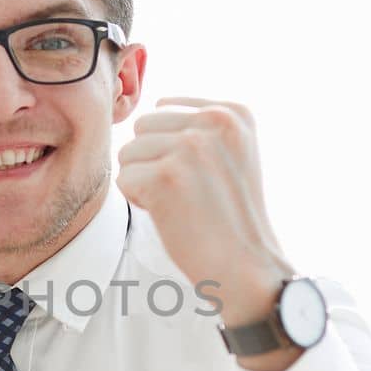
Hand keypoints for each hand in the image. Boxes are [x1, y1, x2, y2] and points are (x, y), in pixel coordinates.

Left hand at [116, 97, 295, 328]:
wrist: (246, 265)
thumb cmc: (231, 216)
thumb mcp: (233, 153)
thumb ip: (201, 125)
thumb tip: (154, 106)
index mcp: (232, 112)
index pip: (164, 109)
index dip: (169, 148)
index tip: (199, 177)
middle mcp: (214, 122)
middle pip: (142, 128)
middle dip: (153, 161)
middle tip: (187, 192)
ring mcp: (190, 147)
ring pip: (128, 153)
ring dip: (145, 182)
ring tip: (181, 203)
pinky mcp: (166, 176)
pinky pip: (124, 179)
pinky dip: (139, 202)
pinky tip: (171, 215)